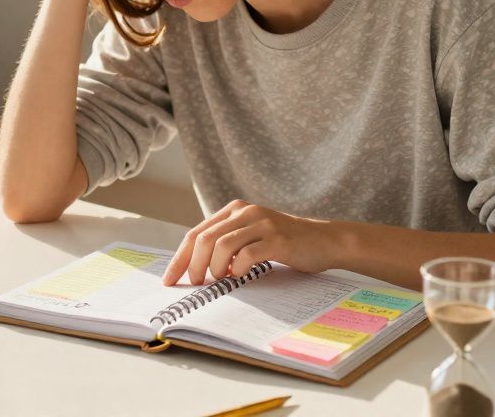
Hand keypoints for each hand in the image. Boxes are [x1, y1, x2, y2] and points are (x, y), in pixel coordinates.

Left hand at [161, 200, 343, 285]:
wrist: (325, 240)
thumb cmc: (285, 244)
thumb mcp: (252, 236)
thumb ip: (227, 244)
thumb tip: (194, 269)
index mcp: (234, 210)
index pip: (196, 233)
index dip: (179, 258)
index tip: (169, 280)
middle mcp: (245, 212)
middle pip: (203, 239)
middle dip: (192, 266)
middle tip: (196, 285)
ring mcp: (262, 224)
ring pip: (221, 246)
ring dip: (213, 269)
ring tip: (218, 281)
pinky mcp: (277, 239)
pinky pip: (246, 255)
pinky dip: (237, 269)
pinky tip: (239, 276)